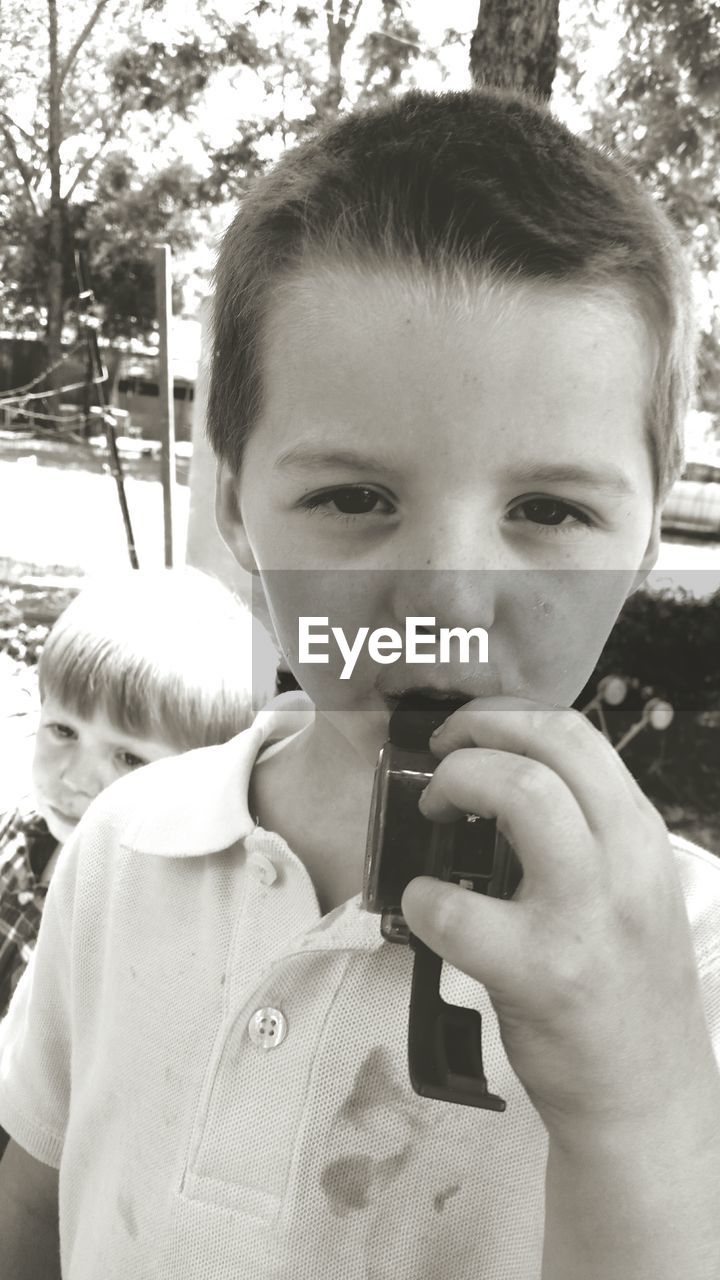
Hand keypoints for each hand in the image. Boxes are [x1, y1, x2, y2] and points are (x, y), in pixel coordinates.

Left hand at [400, 697, 717, 1137]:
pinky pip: (455, 908)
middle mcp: (624, 863)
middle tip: (441, 765)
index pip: (576, 733)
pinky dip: (420, 898)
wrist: (646, 1096)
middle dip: (474, 735)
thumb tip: (493, 776)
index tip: (467, 730)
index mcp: (639, 835)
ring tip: (435, 814)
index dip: (505, 714)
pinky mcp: (541, 972)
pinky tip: (423, 908)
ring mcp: (586, 914)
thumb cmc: (623, 986)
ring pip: (520, 793)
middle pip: (548, 745)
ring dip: (456, 784)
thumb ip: (582, 832)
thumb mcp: (629, 888)